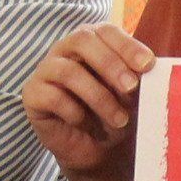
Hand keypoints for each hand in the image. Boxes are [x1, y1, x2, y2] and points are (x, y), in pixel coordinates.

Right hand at [23, 24, 156, 177]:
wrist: (95, 149)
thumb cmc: (114, 113)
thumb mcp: (130, 95)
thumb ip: (136, 77)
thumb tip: (149, 68)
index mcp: (92, 40)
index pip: (106, 30)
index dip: (126, 45)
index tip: (148, 65)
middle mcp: (65, 49)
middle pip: (82, 40)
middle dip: (111, 64)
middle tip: (131, 88)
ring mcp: (45, 70)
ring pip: (68, 71)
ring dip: (98, 96)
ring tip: (119, 119)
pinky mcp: (32, 94)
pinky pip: (52, 97)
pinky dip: (74, 112)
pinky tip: (85, 124)